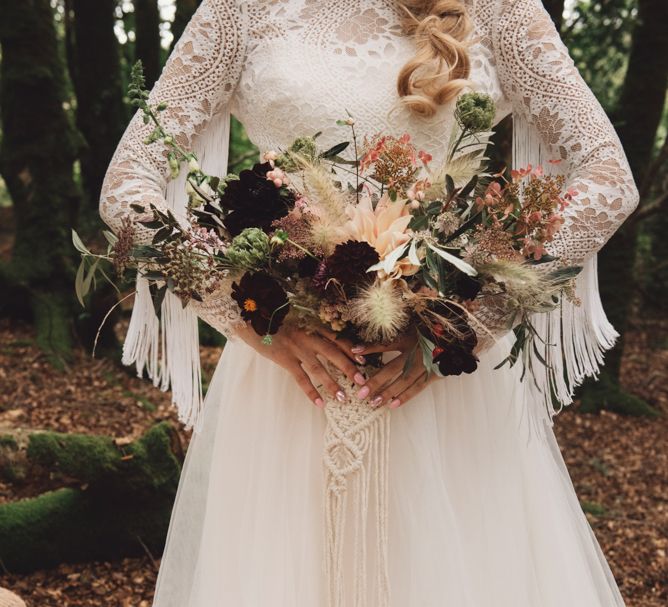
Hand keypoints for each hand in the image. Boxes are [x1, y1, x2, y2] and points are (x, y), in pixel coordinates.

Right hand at [236, 323, 365, 407]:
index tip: (363, 358)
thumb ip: (308, 324)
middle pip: (333, 353)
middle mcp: (308, 336)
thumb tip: (318, 332)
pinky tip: (319, 404)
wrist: (249, 315)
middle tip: (362, 381)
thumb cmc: (271, 314)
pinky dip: (311, 392)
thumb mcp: (294, 315)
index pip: (337, 337)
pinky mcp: (284, 359)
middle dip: (349, 368)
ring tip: (343, 398)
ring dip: (332, 384)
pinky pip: (301, 378)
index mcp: (312, 324)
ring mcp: (296, 348)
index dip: (351, 348)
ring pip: (319, 368)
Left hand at [348, 331, 439, 409]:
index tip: (353, 350)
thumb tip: (376, 329)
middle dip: (376, 381)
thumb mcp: (413, 325)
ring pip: (404, 382)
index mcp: (409, 339)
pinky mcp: (433, 373)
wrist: (457, 338)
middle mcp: (415, 353)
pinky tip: (393, 405)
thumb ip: (396, 328)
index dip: (370, 347)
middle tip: (361, 393)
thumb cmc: (431, 330)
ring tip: (373, 403)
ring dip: (388, 393)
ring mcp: (424, 365)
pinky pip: (417, 387)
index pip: (386, 343)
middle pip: (392, 369)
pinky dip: (405, 396)